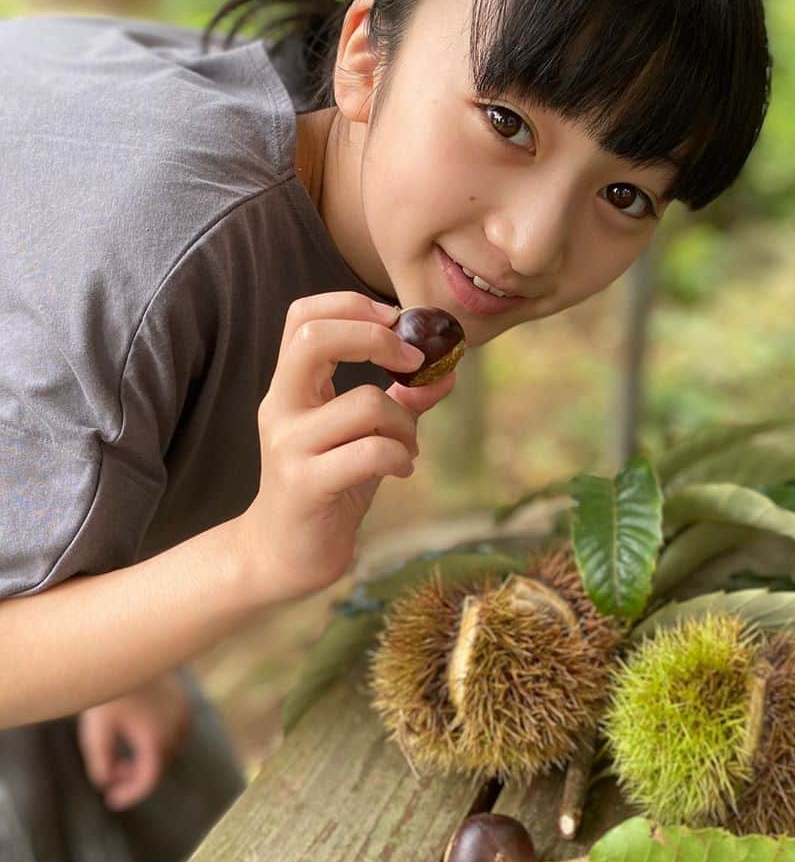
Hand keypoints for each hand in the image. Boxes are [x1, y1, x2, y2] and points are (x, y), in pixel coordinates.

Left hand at [76, 671, 192, 810]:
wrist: (126, 655)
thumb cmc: (107, 694)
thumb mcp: (94, 734)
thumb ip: (100, 764)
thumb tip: (107, 781)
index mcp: (156, 740)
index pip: (148, 780)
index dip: (130, 795)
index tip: (112, 800)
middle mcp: (176, 729)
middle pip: (159, 765)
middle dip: (136, 775)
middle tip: (112, 774)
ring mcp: (183, 714)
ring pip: (169, 749)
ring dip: (149, 758)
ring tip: (123, 755)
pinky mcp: (183, 702)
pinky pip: (175, 731)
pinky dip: (159, 741)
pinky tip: (138, 734)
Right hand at [233, 291, 456, 601]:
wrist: (282, 555)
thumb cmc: (327, 486)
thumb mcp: (365, 434)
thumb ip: (402, 399)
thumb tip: (445, 370)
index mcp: (291, 386)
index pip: (304, 315)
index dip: (354, 306)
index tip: (397, 325)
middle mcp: (281, 407)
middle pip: (314, 337)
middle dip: (378, 339)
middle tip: (412, 364)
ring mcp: (290, 446)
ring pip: (365, 402)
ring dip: (405, 421)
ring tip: (407, 445)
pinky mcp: (307, 485)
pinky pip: (371, 452)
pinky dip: (399, 456)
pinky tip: (400, 470)